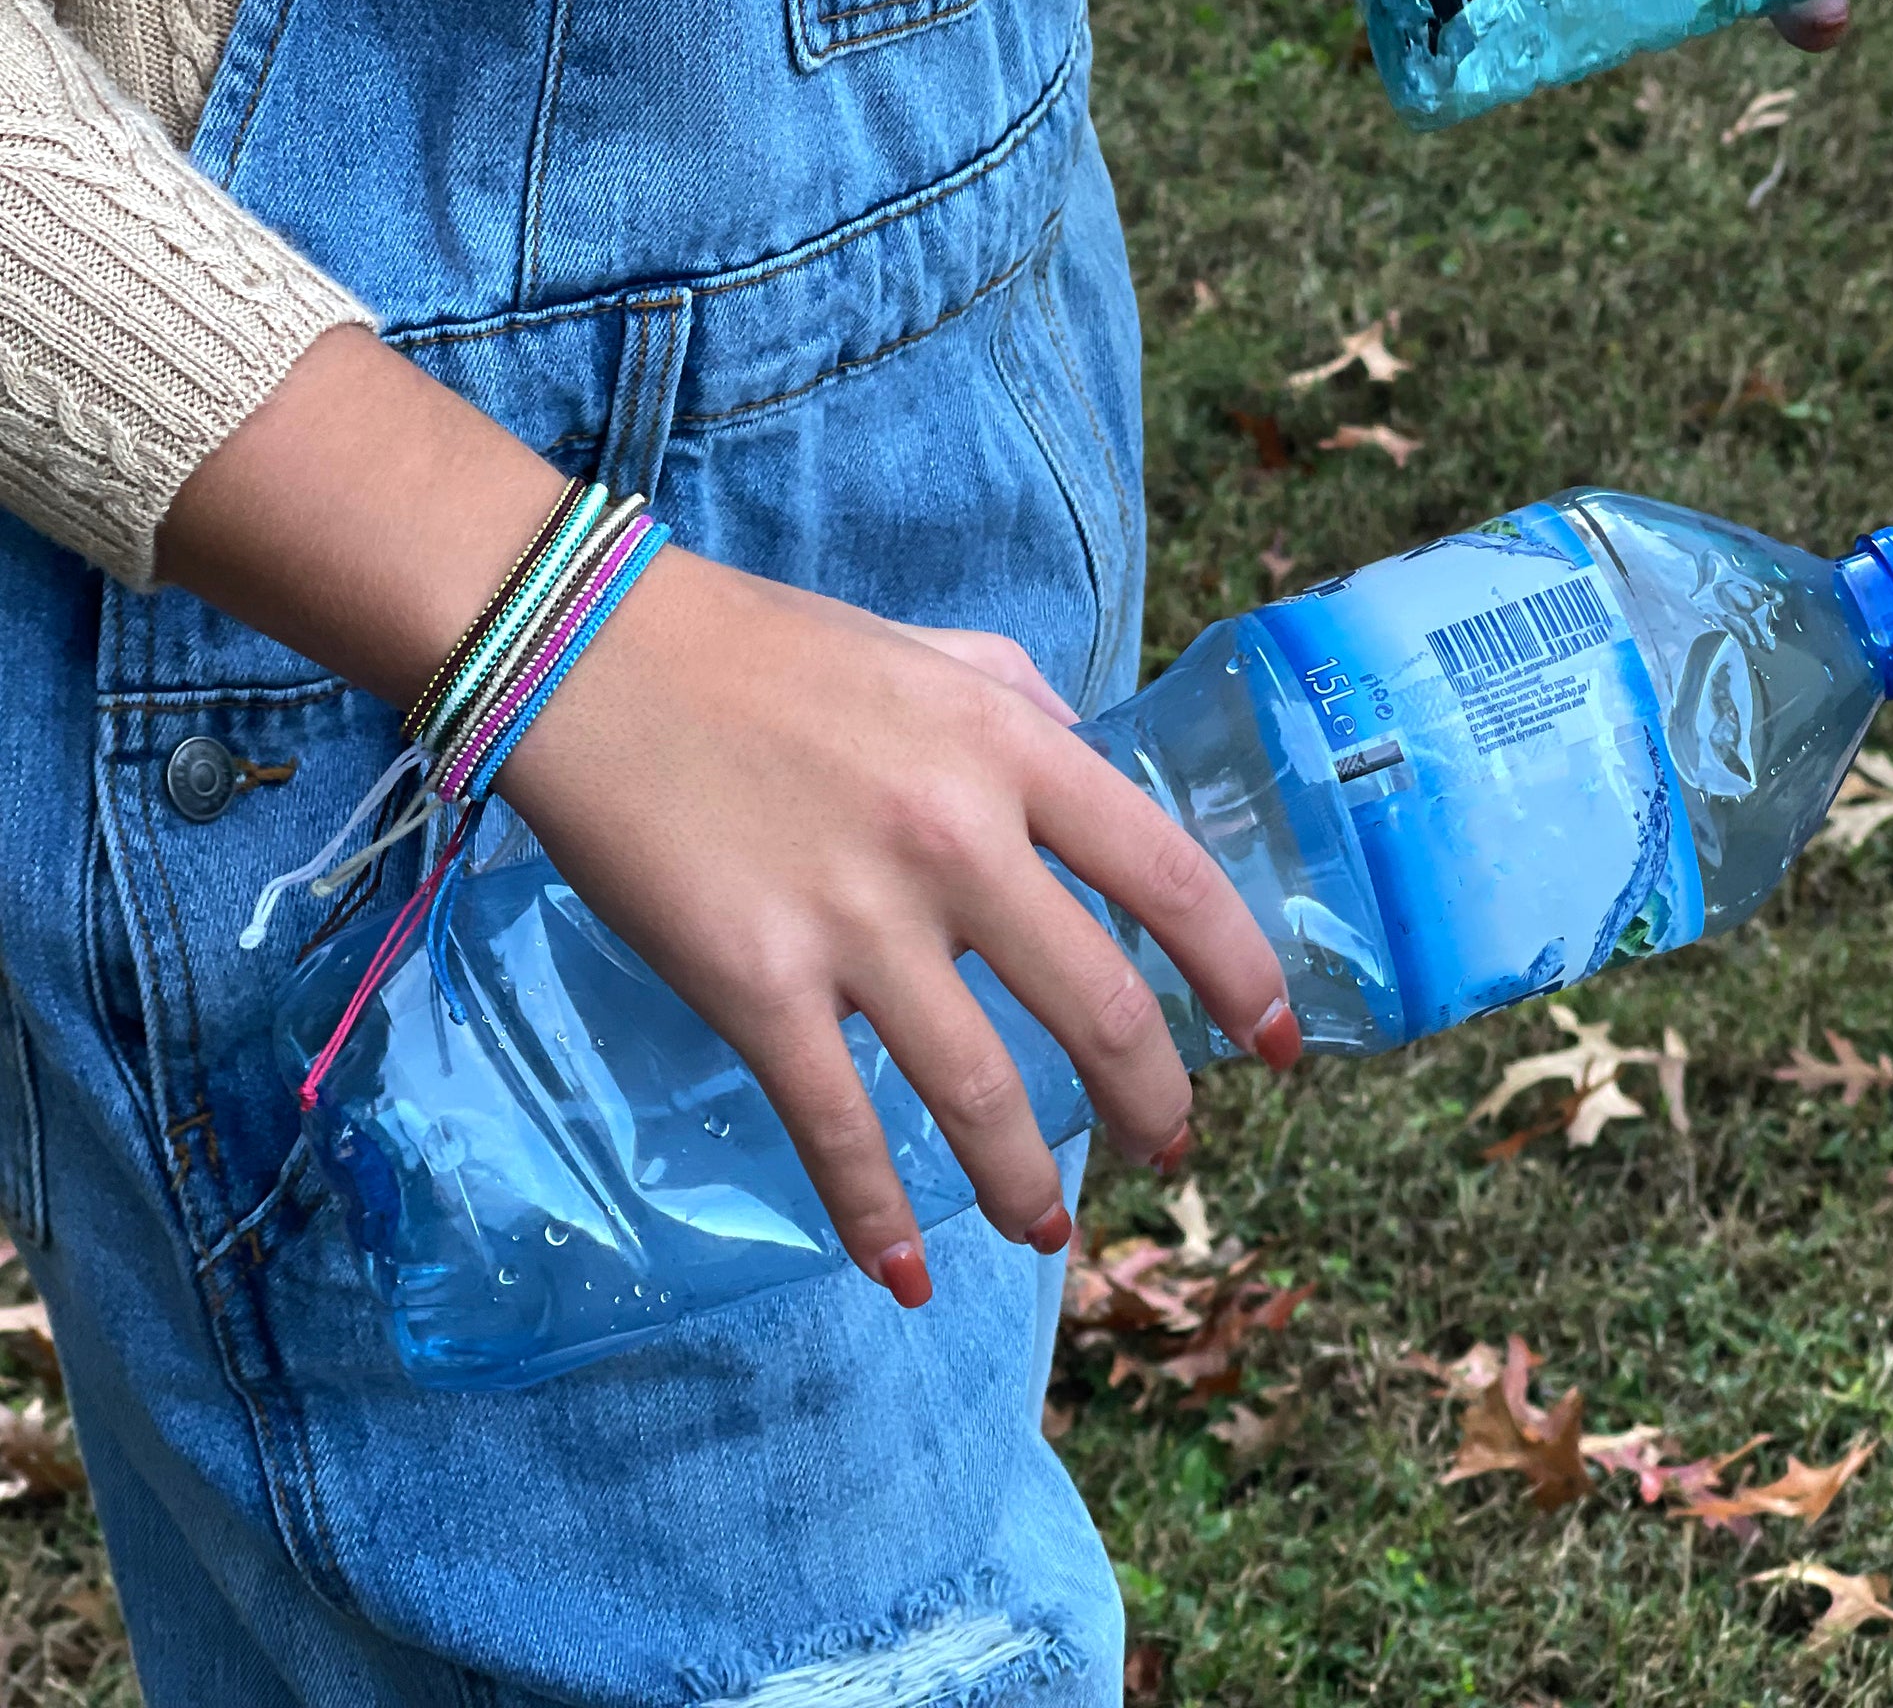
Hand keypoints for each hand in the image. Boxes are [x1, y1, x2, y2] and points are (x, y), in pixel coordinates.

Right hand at [498, 558, 1295, 1307]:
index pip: (1169, 879)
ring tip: (1050, 1231)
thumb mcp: (930, 652)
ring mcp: (858, 920)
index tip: (1276, 1046)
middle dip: (1154, 1103)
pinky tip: (905, 1269)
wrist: (590, 651)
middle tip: (1166, 1151)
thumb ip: (1027, 704)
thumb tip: (1094, 761)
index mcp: (1010, 748)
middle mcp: (957, 838)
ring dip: (1030, 1182)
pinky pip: (838, 1127)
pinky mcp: (758, 983)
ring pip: (982, 1093)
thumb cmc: (764, 648)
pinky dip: (877, 1214)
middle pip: (1099, 1009)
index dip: (1240, 975)